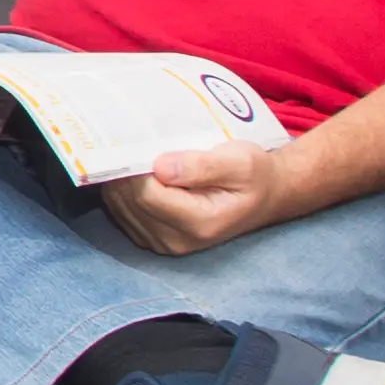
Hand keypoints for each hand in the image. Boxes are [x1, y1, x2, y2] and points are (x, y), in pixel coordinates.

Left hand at [98, 142, 281, 256]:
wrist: (264, 195)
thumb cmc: (254, 174)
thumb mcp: (240, 161)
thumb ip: (203, 166)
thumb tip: (160, 167)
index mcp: (200, 224)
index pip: (147, 195)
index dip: (137, 167)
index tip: (139, 141)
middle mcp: (177, 241)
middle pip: (129, 202)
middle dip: (126, 171)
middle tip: (132, 143)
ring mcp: (162, 243)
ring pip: (119, 207)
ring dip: (120, 180)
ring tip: (135, 155)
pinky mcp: (152, 238)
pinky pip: (121, 213)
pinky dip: (122, 191)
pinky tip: (136, 173)